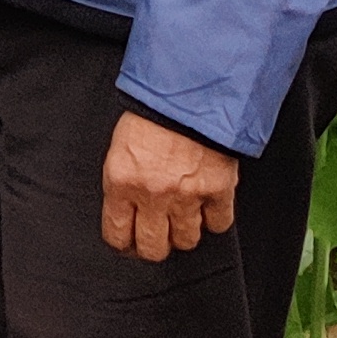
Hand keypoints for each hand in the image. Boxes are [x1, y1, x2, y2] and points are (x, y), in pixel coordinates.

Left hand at [99, 109, 237, 260]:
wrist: (189, 88)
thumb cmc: (152, 110)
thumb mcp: (121, 145)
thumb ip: (123, 182)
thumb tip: (127, 211)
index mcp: (121, 181)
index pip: (117, 235)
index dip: (124, 243)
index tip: (129, 242)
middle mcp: (153, 194)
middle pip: (153, 248)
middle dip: (154, 247)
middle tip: (157, 237)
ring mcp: (187, 195)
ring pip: (187, 241)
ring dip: (185, 232)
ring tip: (183, 218)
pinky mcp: (218, 189)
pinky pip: (218, 224)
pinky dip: (214, 218)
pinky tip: (208, 206)